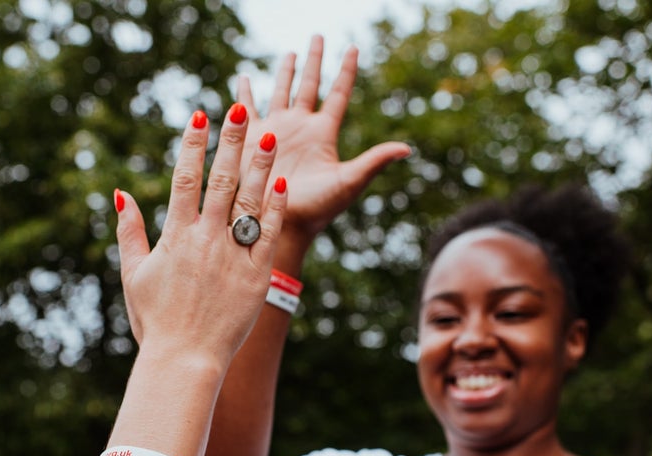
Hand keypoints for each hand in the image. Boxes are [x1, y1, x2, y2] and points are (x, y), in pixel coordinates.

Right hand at [114, 106, 286, 363]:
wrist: (185, 360)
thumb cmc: (156, 321)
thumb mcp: (133, 274)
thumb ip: (130, 231)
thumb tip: (120, 194)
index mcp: (176, 237)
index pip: (185, 179)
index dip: (193, 146)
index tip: (200, 118)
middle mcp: (206, 240)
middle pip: (220, 180)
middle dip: (230, 142)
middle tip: (240, 110)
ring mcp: (233, 256)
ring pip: (248, 201)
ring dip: (258, 166)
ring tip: (268, 136)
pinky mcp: (256, 275)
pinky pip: (268, 233)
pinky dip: (274, 206)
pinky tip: (280, 181)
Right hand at [237, 35, 410, 245]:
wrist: (280, 224)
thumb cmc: (316, 209)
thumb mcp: (348, 182)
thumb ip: (373, 161)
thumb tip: (407, 148)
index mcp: (323, 134)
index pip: (337, 94)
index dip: (346, 71)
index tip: (352, 47)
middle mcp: (301, 128)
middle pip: (310, 85)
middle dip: (315, 61)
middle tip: (319, 36)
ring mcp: (276, 132)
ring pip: (281, 92)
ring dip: (286, 72)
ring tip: (291, 53)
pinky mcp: (251, 140)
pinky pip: (248, 109)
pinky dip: (245, 94)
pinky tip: (244, 78)